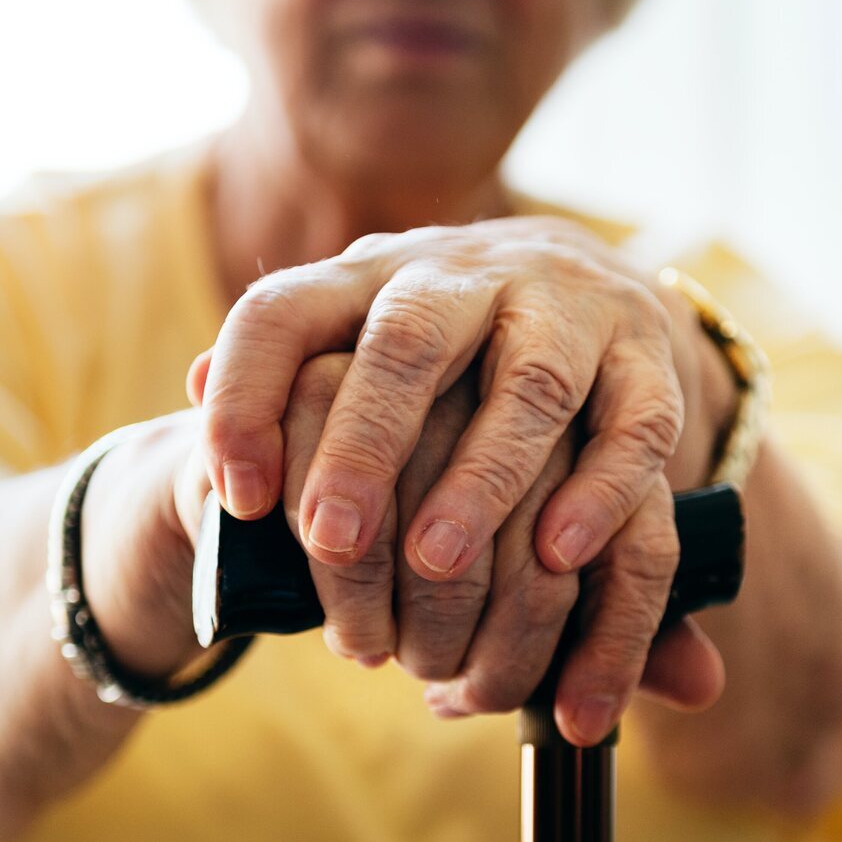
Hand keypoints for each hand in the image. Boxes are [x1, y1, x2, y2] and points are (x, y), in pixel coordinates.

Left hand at [196, 218, 725, 739]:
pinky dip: (600, 490)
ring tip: (437, 565)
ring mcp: (565, 306)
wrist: (584, 283)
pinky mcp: (648, 354)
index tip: (237, 500)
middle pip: (405, 339)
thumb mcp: (356, 339)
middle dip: (366, 442)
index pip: (282, 313)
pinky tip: (560, 557)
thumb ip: (283, 373)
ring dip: (484, 476)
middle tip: (332, 540)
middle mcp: (465, 276)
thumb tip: (194, 391)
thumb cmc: (442, 349)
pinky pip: (636, 420)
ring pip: (530, 380)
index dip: (246, 400)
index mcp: (370, 278)